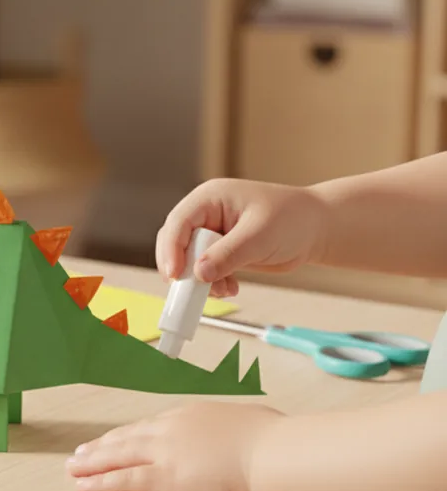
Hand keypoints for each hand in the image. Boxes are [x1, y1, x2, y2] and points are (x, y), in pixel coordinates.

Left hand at [66, 402, 285, 490]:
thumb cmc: (274, 441)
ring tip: (72, 470)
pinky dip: (101, 483)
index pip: (150, 427)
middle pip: (127, 438)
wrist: (275, 454)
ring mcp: (165, 453)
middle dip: (101, 447)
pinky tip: (84, 486)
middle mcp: (171, 429)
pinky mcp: (165, 478)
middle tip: (80, 454)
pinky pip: (124, 481)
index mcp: (190, 415)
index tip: (114, 441)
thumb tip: (241, 435)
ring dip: (91, 464)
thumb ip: (233, 430)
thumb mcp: (249, 423)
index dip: (129, 436)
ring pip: (117, 457)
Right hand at [156, 179, 330, 297]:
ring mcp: (212, 234)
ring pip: (188, 261)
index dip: (171, 248)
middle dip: (184, 268)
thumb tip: (199, 273)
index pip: (178, 223)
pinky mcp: (221, 252)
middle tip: (191, 291)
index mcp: (209, 199)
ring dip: (200, 281)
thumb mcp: (259, 236)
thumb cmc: (294, 219)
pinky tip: (231, 288)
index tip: (174, 274)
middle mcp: (206, 215)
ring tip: (224, 290)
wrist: (318, 229)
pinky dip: (213, 284)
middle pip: (176, 243)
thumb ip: (228, 254)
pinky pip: (204, 271)